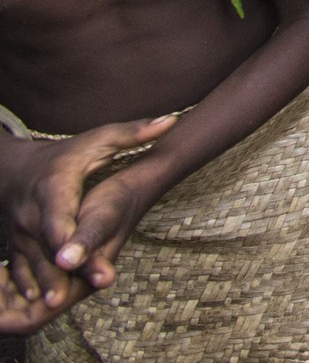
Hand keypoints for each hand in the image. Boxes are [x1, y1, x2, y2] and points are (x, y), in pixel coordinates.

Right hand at [0, 116, 174, 322]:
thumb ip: (133, 134)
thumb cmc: (68, 155)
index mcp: (54, 188)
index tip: (70, 258)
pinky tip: (39, 304)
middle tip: (65, 298)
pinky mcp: (18, 246)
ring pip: (32, 262)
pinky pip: (21, 269)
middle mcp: (32, 213)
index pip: (59, 217)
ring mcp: (20, 232)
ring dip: (43, 284)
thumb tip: (172, 121)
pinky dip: (28, 286)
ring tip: (55, 305)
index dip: (66, 238)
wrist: (19, 169)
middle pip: (47, 245)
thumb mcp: (99, 140)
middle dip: (57, 270)